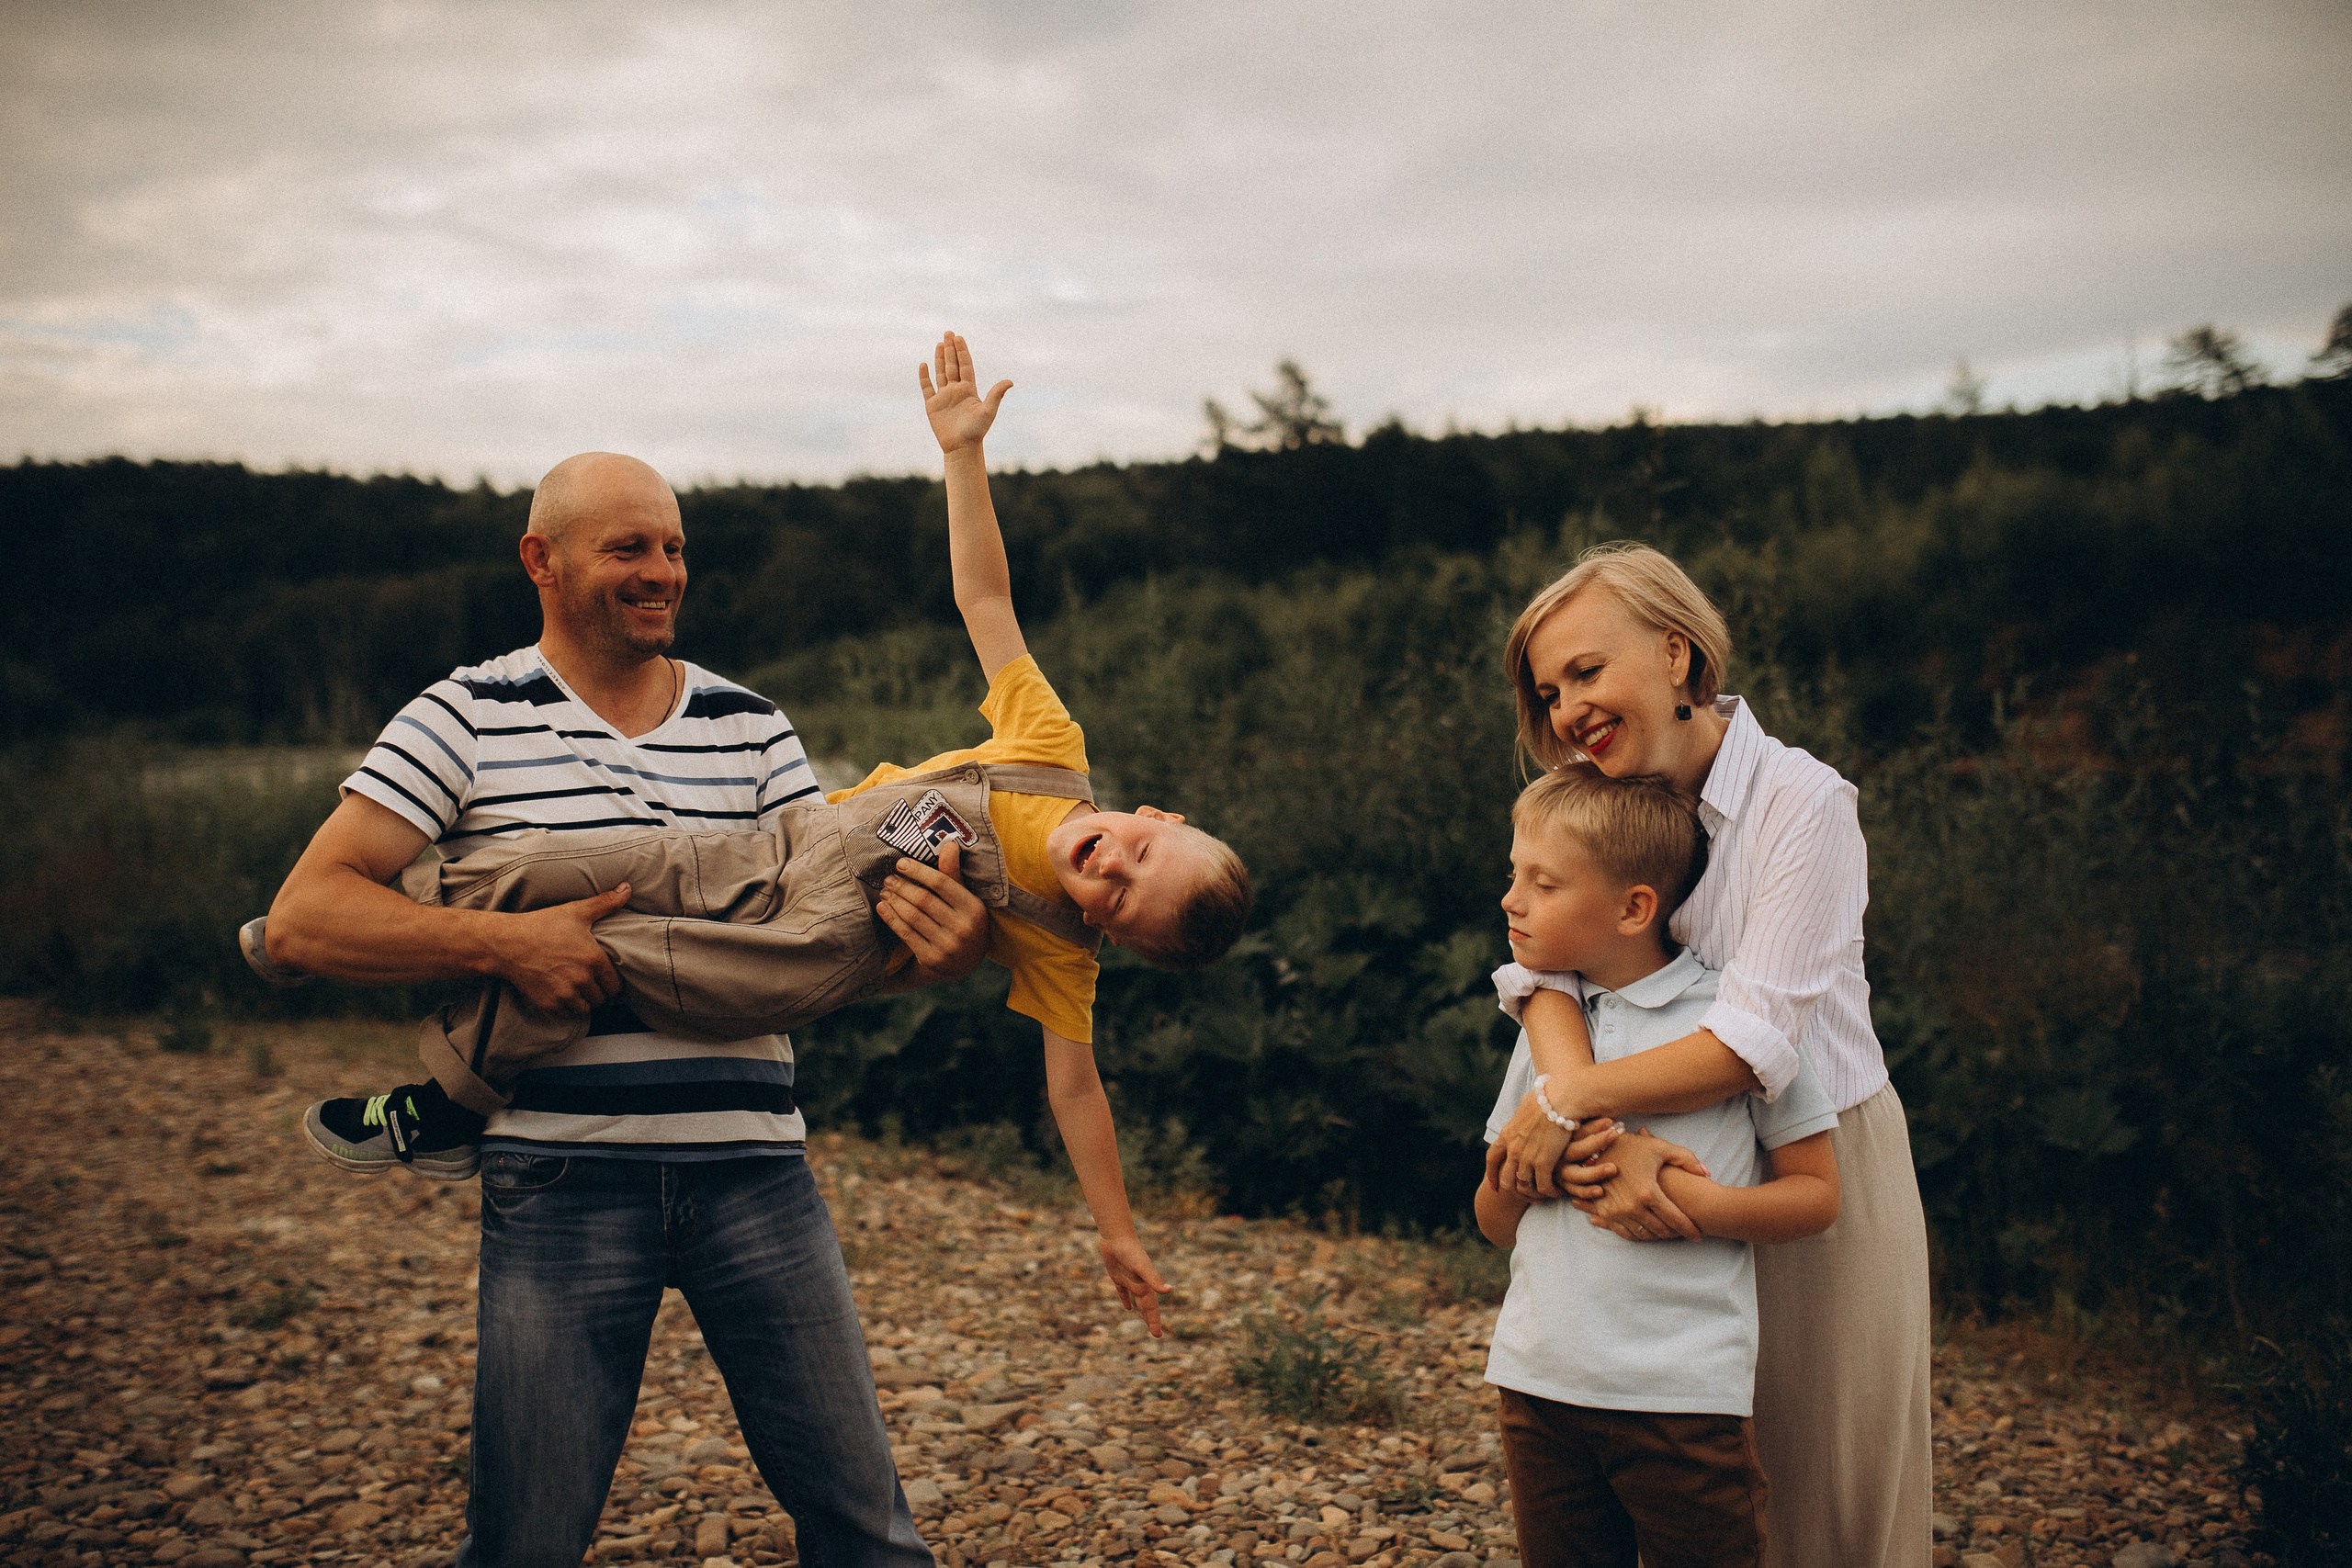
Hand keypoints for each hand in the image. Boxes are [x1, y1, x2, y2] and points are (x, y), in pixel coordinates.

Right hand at [489, 886, 628, 1013]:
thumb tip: (627, 888)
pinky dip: (566, 1007)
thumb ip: (606, 902)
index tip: (604, 977)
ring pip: (585, 1009)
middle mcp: (581, 980)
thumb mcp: (576, 911)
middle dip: (597, 991)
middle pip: (602, 998)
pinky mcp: (548, 1004)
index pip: (616, 985)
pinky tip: (561, 993)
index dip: (611, 982)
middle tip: (589, 981)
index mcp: (593, 960)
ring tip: (575, 988)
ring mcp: (564, 994)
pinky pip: (567, 1014)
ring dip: (583, 1001)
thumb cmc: (542, 925)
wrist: (506, 943)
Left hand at [876, 839, 989, 982]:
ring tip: (884, 891)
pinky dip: (892, 919)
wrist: (966, 964)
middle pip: (924, 900)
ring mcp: (948, 946)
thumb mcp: (965, 899)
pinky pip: (907, 934)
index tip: (900, 863)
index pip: (942, 883)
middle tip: (888, 879)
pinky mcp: (932, 959)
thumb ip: (953, 874)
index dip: (918, 871)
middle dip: (902, 887)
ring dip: (894, 901)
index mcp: (974, 908)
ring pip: (913, 917)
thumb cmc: (963, 922)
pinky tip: (883, 908)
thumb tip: (950, 844)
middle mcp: (964, 928)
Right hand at [918, 331, 1010, 453]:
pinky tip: (924, 365)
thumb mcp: (988, 411)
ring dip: (940, 359)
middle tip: (949, 333)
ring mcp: (944, 397)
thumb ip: (996, 394)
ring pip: (941, 373)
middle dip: (950, 349)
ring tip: (940, 344)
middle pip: (952, 365)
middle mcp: (956, 390)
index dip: (962, 351)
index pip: (965, 366)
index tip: (959, 337)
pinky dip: (924, 377)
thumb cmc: (976, 431)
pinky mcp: (932, 405)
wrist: (961, 447)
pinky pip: (927, 388)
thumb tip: (1010, 381)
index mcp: (969, 390)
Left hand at [1099, 1232, 1172, 1337]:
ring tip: (1147, 1322)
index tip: (1158, 1335)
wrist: (1117, 1236)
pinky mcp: (1117, 1276)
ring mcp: (1129, 1280)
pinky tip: (1128, 1308)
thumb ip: (1154, 1279)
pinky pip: (1122, 1292)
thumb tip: (1169, 1290)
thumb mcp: (1142, 1267)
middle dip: (1151, 1320)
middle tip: (1157, 1334)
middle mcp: (1139, 1284)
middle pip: (1146, 1306)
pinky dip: (1125, 1300)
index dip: (1154, 1321)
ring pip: (1137, 1300)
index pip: (1151, 1308)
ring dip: (1141, 1311)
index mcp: (1145, 1285)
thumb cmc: (1130, 1251)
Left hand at [1486, 1093, 1622, 1198]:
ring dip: (1533, 1193)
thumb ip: (1523, 1112)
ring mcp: (1526, 1157)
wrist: (1561, 1098)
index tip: (1495, 1186)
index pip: (1492, 1159)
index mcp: (1507, 1134)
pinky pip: (1543, 1186)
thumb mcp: (1527, 1103)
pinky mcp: (1543, 1162)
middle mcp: (1513, 1148)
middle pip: (1506, 1178)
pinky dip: (1549, 1192)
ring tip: (1544, 1195)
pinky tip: (1557, 1191)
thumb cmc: (1549, 1095)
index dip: (1492, 1175)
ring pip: (1524, 1185)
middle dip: (1514, 1190)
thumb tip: (1526, 1106)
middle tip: (1527, 1195)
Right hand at [1576, 1129, 1710, 1241]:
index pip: (1675, 1219)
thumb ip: (1687, 1159)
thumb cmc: (1633, 1147)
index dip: (1689, 1229)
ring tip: (1668, 1232)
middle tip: (1683, 1232)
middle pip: (1660, 1230)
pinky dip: (1639, 1235)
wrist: (1597, 1146)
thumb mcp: (1661, 1148)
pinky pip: (1625, 1233)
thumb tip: (1707, 1173)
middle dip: (1675, 1233)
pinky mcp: (1604, 1212)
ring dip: (1658, 1236)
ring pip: (1643, 1234)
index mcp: (1648, 1192)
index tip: (1699, 1236)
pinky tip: (1648, 1230)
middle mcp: (1632, 1206)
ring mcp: (1616, 1211)